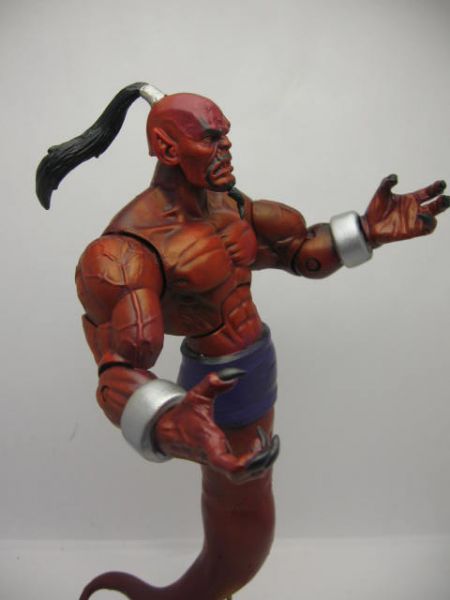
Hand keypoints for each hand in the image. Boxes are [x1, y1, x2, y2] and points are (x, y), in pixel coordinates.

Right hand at [154, 369, 279, 482]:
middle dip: (260, 460)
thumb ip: (215, 382)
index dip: (245, 461)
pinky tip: (259, 445)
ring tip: (267, 442)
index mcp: (209, 442)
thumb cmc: (183, 414)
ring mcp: (217, 462)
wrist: (166, 433)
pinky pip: (240, 472)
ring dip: (260, 463)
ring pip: (242, 477)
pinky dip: (254, 462)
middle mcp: (214, 456)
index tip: (256, 443)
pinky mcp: (221, 463)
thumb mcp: (197, 394)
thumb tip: (237, 375)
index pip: (226, 464)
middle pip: (240, 475)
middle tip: (270, 440)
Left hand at [362, 175, 448, 246]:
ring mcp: (414, 221)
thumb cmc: (375, 210)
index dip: (436, 188)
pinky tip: (423, 215)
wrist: (368, 226)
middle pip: (436, 206)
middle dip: (443, 201)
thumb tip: (395, 177)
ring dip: (439, 210)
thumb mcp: (381, 192)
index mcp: (411, 199)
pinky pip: (427, 228)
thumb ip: (387, 182)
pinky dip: (429, 222)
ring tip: (440, 202)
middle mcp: (415, 210)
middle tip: (445, 197)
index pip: (428, 193)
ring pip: (434, 217)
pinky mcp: (412, 231)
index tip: (441, 184)